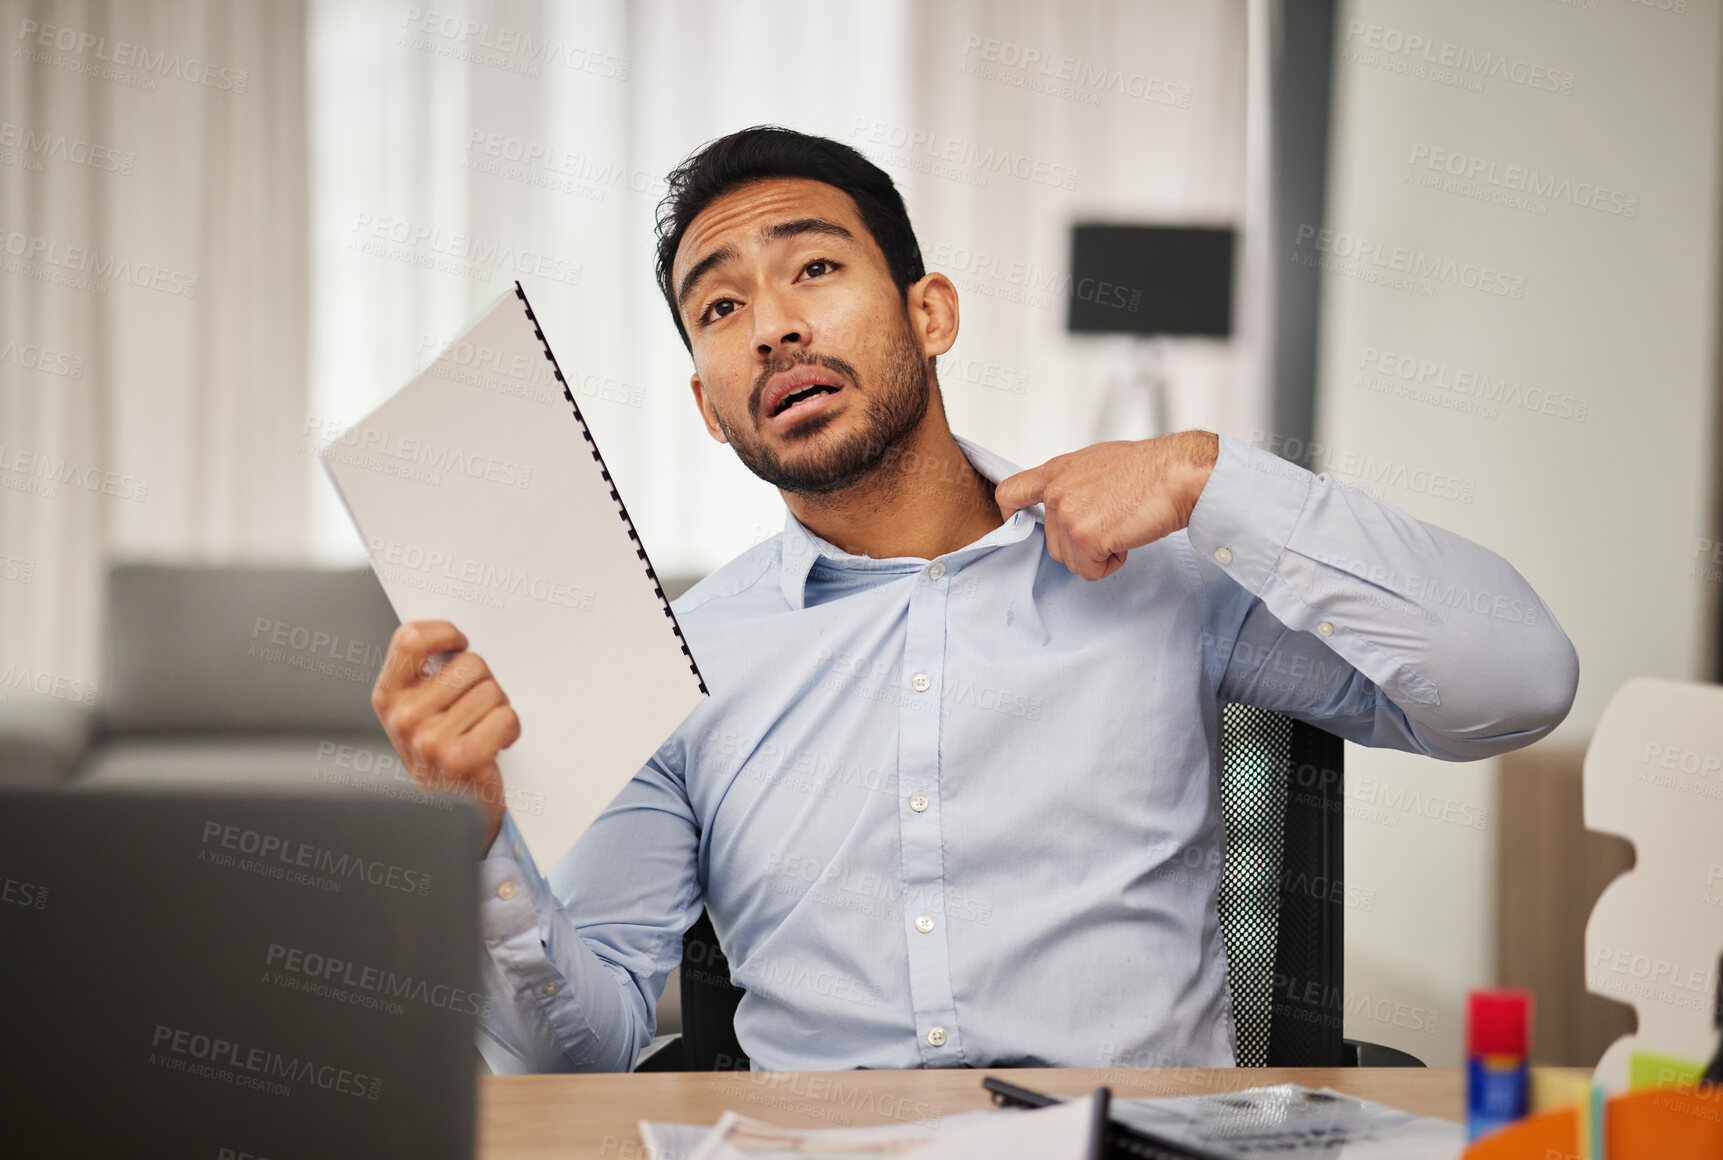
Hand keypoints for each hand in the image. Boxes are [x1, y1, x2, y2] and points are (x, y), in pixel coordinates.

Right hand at [371, 619, 519, 850]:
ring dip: (497, 709)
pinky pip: (506, 717)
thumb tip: (456, 637)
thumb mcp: (414, 712)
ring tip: (481, 731)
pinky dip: (509, 729)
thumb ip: (424, 674)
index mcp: (388, 697)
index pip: (410, 638)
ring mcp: (431, 739)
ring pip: (493, 690)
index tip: (459, 644)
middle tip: (473, 710)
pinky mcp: (462, 758)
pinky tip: (493, 745)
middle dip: (483, 682)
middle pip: (469, 663)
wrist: (449, 811)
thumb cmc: (437, 754)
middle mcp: (404, 717)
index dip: (443, 633)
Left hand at [995, 431, 1218, 580]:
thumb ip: (1071, 484)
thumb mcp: (1096, 463)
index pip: (1010, 493)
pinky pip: (1090, 570)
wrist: (1178, 473)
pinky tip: (1127, 538)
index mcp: (1056, 471)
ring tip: (1122, 525)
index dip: (1011, 516)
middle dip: (1081, 544)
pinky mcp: (1085, 536)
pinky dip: (1111, 563)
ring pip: (1070, 560)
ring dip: (1098, 554)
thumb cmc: (1149, 468)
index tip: (1021, 526)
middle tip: (1112, 523)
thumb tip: (1065, 503)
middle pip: (1052, 543)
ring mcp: (1068, 514)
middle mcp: (1056, 491)